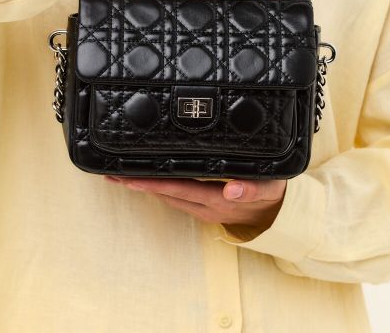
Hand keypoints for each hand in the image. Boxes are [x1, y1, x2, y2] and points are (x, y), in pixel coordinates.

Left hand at [105, 176, 286, 228]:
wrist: (277, 216)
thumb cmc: (271, 195)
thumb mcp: (269, 188)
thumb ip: (251, 188)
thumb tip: (231, 189)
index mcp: (216, 200)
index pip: (177, 189)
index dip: (152, 183)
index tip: (129, 178)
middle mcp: (204, 206)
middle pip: (165, 194)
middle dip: (138, 184)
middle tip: (112, 173)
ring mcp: (202, 208)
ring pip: (167, 196)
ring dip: (144, 187)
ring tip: (121, 175)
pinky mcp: (203, 206)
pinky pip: (176, 196)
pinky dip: (158, 188)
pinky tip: (148, 179)